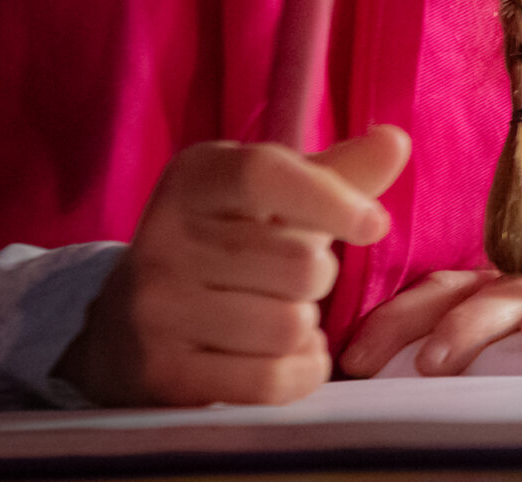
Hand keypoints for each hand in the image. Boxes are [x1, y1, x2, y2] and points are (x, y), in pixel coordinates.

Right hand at [56, 125, 410, 405]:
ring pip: (290, 326)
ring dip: (307, 328)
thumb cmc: (225, 246)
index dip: (331, 198)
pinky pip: (270, 380)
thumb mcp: (269, 199)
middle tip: (293, 278)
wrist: (124, 325)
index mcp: (195, 179)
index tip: (373, 224)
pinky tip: (286, 356)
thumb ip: (337, 175)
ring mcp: (158, 310)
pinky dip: (299, 372)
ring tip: (281, 315)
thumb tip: (397, 142)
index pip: (265, 174)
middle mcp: (165, 239)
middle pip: (299, 264)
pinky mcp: (165, 374)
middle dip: (318, 276)